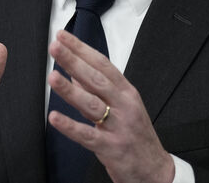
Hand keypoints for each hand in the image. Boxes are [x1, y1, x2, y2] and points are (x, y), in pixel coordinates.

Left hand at [47, 30, 174, 182]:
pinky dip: (70, 126)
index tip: (64, 38)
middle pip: (96, 78)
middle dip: (74, 61)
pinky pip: (88, 135)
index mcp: (126, 92)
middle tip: (55, 47)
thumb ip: (97, 90)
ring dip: (70, 90)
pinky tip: (55, 119)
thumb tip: (75, 73)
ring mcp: (118, 126)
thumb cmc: (137, 136)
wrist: (155, 169)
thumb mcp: (122, 107)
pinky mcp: (111, 147)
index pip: (102, 64)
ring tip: (53, 77)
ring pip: (92, 104)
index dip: (82, 49)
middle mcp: (123, 105)